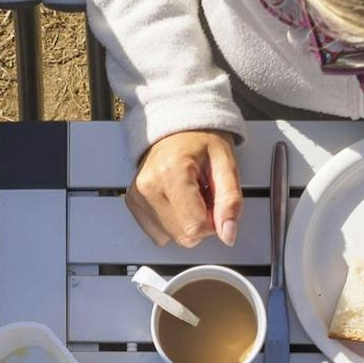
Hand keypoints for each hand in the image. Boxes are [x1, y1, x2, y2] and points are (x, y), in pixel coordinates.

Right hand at [127, 130, 240, 247]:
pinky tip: (176, 200)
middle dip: (200, 222)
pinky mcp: (133, 203)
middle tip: (203, 194)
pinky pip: (158, 233)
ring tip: (190, 194)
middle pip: (183, 236)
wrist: (176, 125)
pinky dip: (172, 223)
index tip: (215, 200)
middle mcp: (149, 186)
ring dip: (186, 222)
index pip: (196, 227)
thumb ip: (230, 201)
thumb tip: (228, 234)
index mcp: (172, 172)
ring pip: (171, 237)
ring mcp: (137, 196)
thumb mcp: (226, 164)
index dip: (213, 221)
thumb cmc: (202, 140)